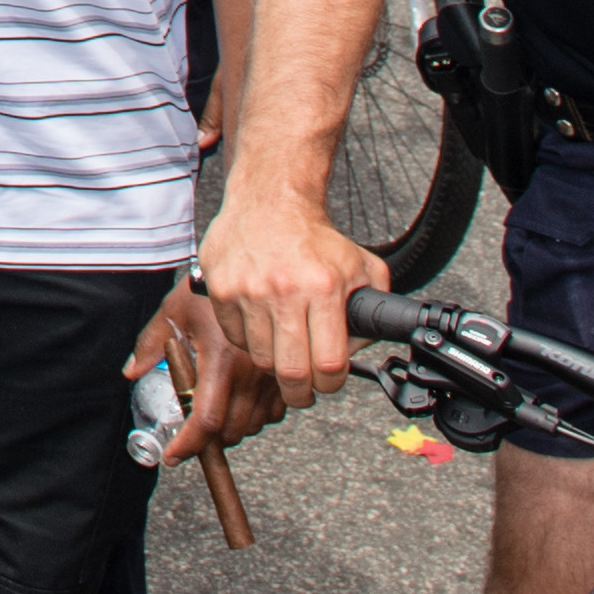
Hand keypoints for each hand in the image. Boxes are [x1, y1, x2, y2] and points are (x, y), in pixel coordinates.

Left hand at [131, 279, 278, 454]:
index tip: (174, 455)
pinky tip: (241, 398)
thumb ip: (151, 345)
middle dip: (211, 439)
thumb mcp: (172, 312)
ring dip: (234, 427)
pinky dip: (257, 414)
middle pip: (233, 430)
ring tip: (215, 410)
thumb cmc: (207, 288)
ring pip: (255, 423)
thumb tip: (132, 372)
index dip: (190, 445)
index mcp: (221, 359)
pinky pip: (275, 411)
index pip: (208, 420)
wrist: (254, 265)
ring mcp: (273, 374)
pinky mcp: (286, 373)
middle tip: (192, 429)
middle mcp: (252, 372)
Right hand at [200, 193, 396, 411]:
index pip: (329, 363)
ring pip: (262, 359)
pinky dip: (249, 340)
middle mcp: (284, 290)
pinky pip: (235, 337)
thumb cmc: (314, 236)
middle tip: (304, 392)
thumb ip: (372, 310)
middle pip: (292, 372)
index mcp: (323, 287)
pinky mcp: (221, 289)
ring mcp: (248, 291)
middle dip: (302, 393)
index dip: (331, 384)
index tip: (329, 382)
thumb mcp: (361, 267)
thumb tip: (361, 349)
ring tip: (283, 352)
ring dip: (275, 365)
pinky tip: (262, 325)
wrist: (270, 199)